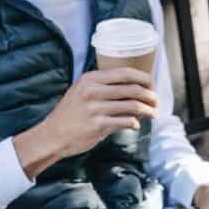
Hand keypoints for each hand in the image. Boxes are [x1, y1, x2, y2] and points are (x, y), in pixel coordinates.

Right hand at [14, 67, 157, 178]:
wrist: (52, 135)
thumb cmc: (70, 115)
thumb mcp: (81, 92)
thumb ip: (102, 87)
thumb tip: (130, 89)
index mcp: (90, 79)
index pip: (125, 73)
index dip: (143, 78)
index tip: (152, 84)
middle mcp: (93, 91)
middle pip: (132, 88)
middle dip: (150, 95)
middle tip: (156, 101)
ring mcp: (96, 108)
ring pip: (132, 106)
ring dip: (147, 110)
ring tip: (153, 113)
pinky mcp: (99, 125)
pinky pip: (125, 122)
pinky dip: (134, 123)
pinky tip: (136, 125)